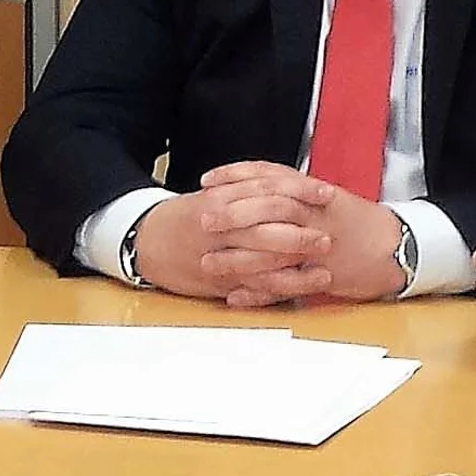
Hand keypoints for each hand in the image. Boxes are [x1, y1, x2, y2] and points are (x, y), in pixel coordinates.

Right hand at [131, 181, 334, 299]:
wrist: (148, 240)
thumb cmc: (191, 215)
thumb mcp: (217, 193)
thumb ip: (252, 188)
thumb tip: (297, 183)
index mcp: (222, 196)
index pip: (267, 190)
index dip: (300, 191)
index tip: (327, 194)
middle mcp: (219, 226)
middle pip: (264, 229)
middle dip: (299, 235)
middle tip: (327, 238)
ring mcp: (217, 256)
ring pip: (259, 264)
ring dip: (293, 268)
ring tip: (324, 270)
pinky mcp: (217, 281)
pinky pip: (250, 287)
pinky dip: (275, 290)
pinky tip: (299, 292)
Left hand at [198, 161, 405, 305]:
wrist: (397, 247)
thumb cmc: (358, 223)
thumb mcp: (326, 198)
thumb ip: (293, 192)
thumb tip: (255, 184)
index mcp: (314, 193)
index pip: (270, 177)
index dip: (236, 177)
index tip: (208, 181)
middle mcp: (316, 216)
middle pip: (270, 207)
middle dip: (233, 212)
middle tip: (203, 219)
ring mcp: (320, 247)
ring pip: (274, 248)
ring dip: (238, 257)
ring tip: (208, 263)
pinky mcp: (323, 276)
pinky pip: (287, 285)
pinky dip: (260, 292)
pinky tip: (236, 296)